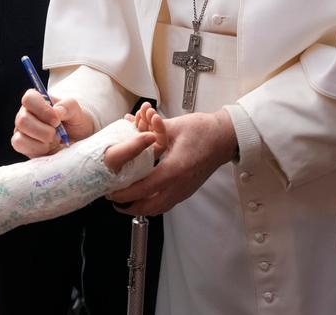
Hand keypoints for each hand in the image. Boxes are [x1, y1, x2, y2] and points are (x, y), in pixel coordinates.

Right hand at [11, 90, 95, 157]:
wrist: (76, 139)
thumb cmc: (74, 120)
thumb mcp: (76, 110)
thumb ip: (68, 106)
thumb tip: (56, 112)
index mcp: (36, 100)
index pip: (28, 99)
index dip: (42, 110)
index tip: (57, 120)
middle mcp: (25, 114)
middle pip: (22, 120)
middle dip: (44, 131)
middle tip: (58, 133)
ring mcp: (22, 130)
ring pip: (20, 137)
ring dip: (42, 141)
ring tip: (54, 140)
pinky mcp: (23, 146)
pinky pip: (22, 148)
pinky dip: (39, 149)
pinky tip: (49, 147)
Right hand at [103, 102, 165, 171]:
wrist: (86, 161)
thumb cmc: (100, 163)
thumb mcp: (117, 154)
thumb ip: (135, 146)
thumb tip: (153, 136)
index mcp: (145, 161)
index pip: (160, 144)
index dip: (160, 130)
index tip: (154, 116)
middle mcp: (142, 154)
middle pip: (154, 134)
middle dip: (152, 119)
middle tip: (147, 107)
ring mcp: (134, 146)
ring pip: (145, 130)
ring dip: (145, 117)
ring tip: (143, 106)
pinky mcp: (126, 140)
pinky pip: (136, 129)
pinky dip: (136, 120)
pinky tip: (131, 115)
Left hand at [108, 109, 236, 215]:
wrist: (225, 138)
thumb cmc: (204, 130)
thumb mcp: (173, 127)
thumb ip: (150, 132)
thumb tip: (131, 128)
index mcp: (174, 169)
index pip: (143, 188)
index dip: (124, 193)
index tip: (111, 191)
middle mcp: (179, 184)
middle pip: (149, 207)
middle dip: (128, 207)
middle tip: (114, 199)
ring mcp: (184, 190)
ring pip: (158, 209)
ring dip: (139, 208)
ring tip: (125, 201)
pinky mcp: (187, 190)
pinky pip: (165, 204)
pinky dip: (151, 204)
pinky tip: (143, 196)